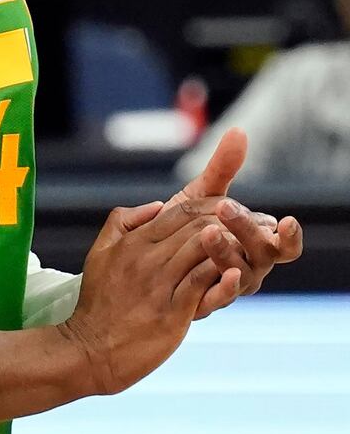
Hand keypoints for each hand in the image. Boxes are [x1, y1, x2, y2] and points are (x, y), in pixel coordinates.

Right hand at [63, 197, 243, 396]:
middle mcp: (147, 258)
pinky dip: (222, 277)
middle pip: (196, 225)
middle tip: (257, 223)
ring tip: (255, 244)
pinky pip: (200, 285)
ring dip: (233, 243)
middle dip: (230, 220)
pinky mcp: (170, 312)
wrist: (90, 350)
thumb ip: (123, 222)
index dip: (210, 205)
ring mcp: (159, 285)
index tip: (232, 209)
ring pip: (202, 249)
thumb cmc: (98, 303)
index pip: (178, 210)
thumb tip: (157, 205)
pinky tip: (238, 272)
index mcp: (134, 242)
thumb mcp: (100, 253)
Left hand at [166, 127, 303, 319]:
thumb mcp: (202, 195)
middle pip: (262, 254)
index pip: (283, 242)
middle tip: (225, 207)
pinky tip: (217, 273)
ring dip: (226, 253)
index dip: (288, 234)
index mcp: (255, 244)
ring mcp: (227, 286)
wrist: (144, 261)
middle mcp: (248, 266)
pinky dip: (222, 289)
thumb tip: (239, 131)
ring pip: (239, 275)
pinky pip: (218, 299)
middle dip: (247, 231)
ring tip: (208, 232)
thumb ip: (222, 168)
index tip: (285, 220)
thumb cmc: (183, 226)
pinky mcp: (204, 302)